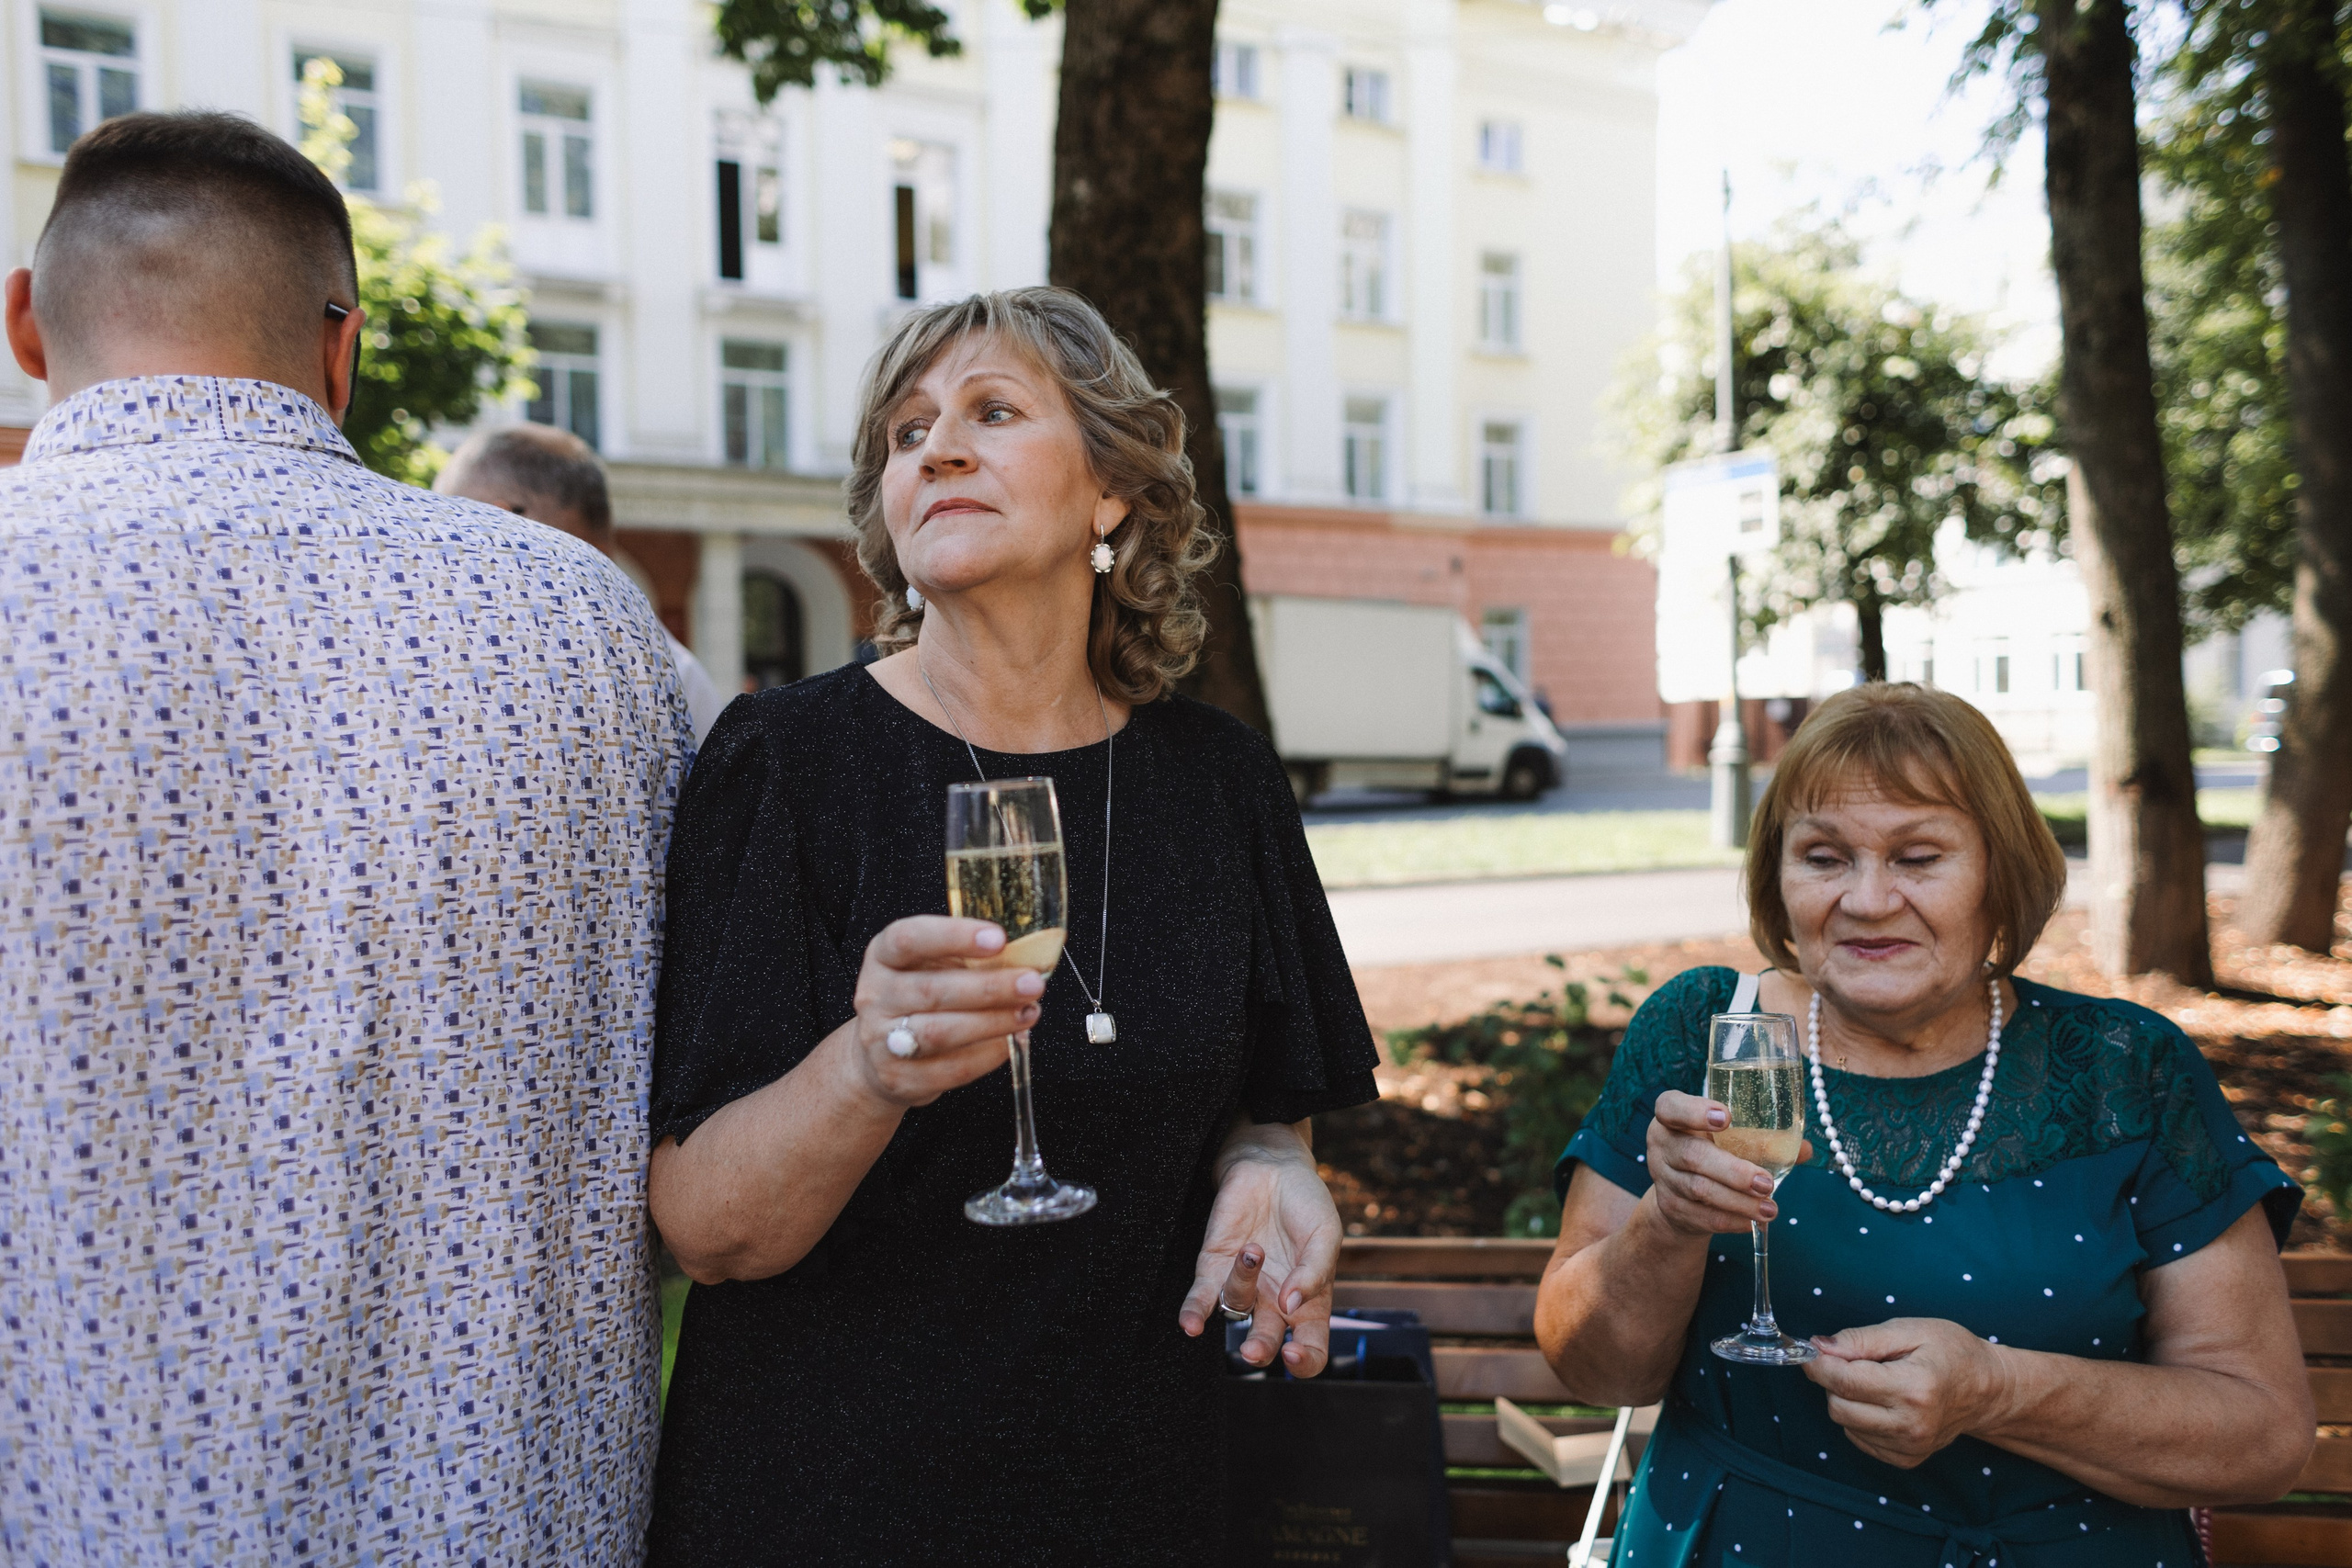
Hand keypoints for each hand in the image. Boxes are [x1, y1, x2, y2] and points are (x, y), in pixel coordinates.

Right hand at [844, 917, 1043, 1108]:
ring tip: (1027, 1014)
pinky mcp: (898, 1077)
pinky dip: (987, 1056)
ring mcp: (881, 1040)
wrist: (879, 1056)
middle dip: (990, 987)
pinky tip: (1008, 1042)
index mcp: (883, 956)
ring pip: (940, 1032)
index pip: (909, 938)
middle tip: (1032, 984)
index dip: (954, 936)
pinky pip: (950, 1069)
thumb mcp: (933, 966)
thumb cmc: (920, 999)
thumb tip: (1028, 959)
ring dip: (992, 1022)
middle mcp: (875, 996)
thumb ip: (971, 959)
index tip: (999, 938)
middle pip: (931, 991)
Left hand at [1178, 1125, 1341, 1375]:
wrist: (1272, 1164)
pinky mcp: (1213, 1265)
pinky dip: (1195, 1311)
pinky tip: (1191, 1325)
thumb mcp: (1325, 1233)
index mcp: (1310, 1300)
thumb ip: (1315, 1271)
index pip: (1311, 1347)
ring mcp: (1243, 1284)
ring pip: (1235, 1309)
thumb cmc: (1306, 1202)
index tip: (1294, 1355)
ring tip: (1254, 1248)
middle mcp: (1274, 1299)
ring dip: (1242, 1284)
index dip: (1306, 1362)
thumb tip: (1292, 1305)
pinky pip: (1202, 1296)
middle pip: (1265, 1341)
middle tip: (1252, 1350)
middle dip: (1258, 1350)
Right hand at [1643, 1090, 1813, 1237]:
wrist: (1682, 1192)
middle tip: (1767, 1183)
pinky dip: (1731, 1220)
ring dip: (1738, 1201)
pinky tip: (1753, 1222)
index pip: (1671, 1107)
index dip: (1695, 1111)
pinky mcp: (1671, 1207)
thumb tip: (1804, 1149)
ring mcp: (1663, 1178)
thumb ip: (1765, 1140)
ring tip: (1770, 1208)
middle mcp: (1662, 1144)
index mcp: (1672, 1116)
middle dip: (1733, 1171)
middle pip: (1692, 1155)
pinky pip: (1702, 1216)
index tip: (1727, 1118)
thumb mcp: (1731, 1139)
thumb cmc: (1713, 1151)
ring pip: (1700, 1190)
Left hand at [1804, 1318, 2007, 1467]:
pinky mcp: (1908, 1459)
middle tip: (1853, 1361)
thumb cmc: (1951, 1352)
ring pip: (1845, 1423)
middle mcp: (1912, 1424)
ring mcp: (1911, 1447)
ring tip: (1875, 1381)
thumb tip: (1820, 1347)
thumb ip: (1860, 1339)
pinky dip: (1860, 1418)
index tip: (1810, 1350)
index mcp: (1913, 1388)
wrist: (1988, 1389)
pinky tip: (1882, 1402)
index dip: (1819, 1364)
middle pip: (1838, 1406)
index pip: (1845, 1381)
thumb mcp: (1909, 1330)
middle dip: (1834, 1381)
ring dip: (1847, 1399)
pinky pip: (1860, 1438)